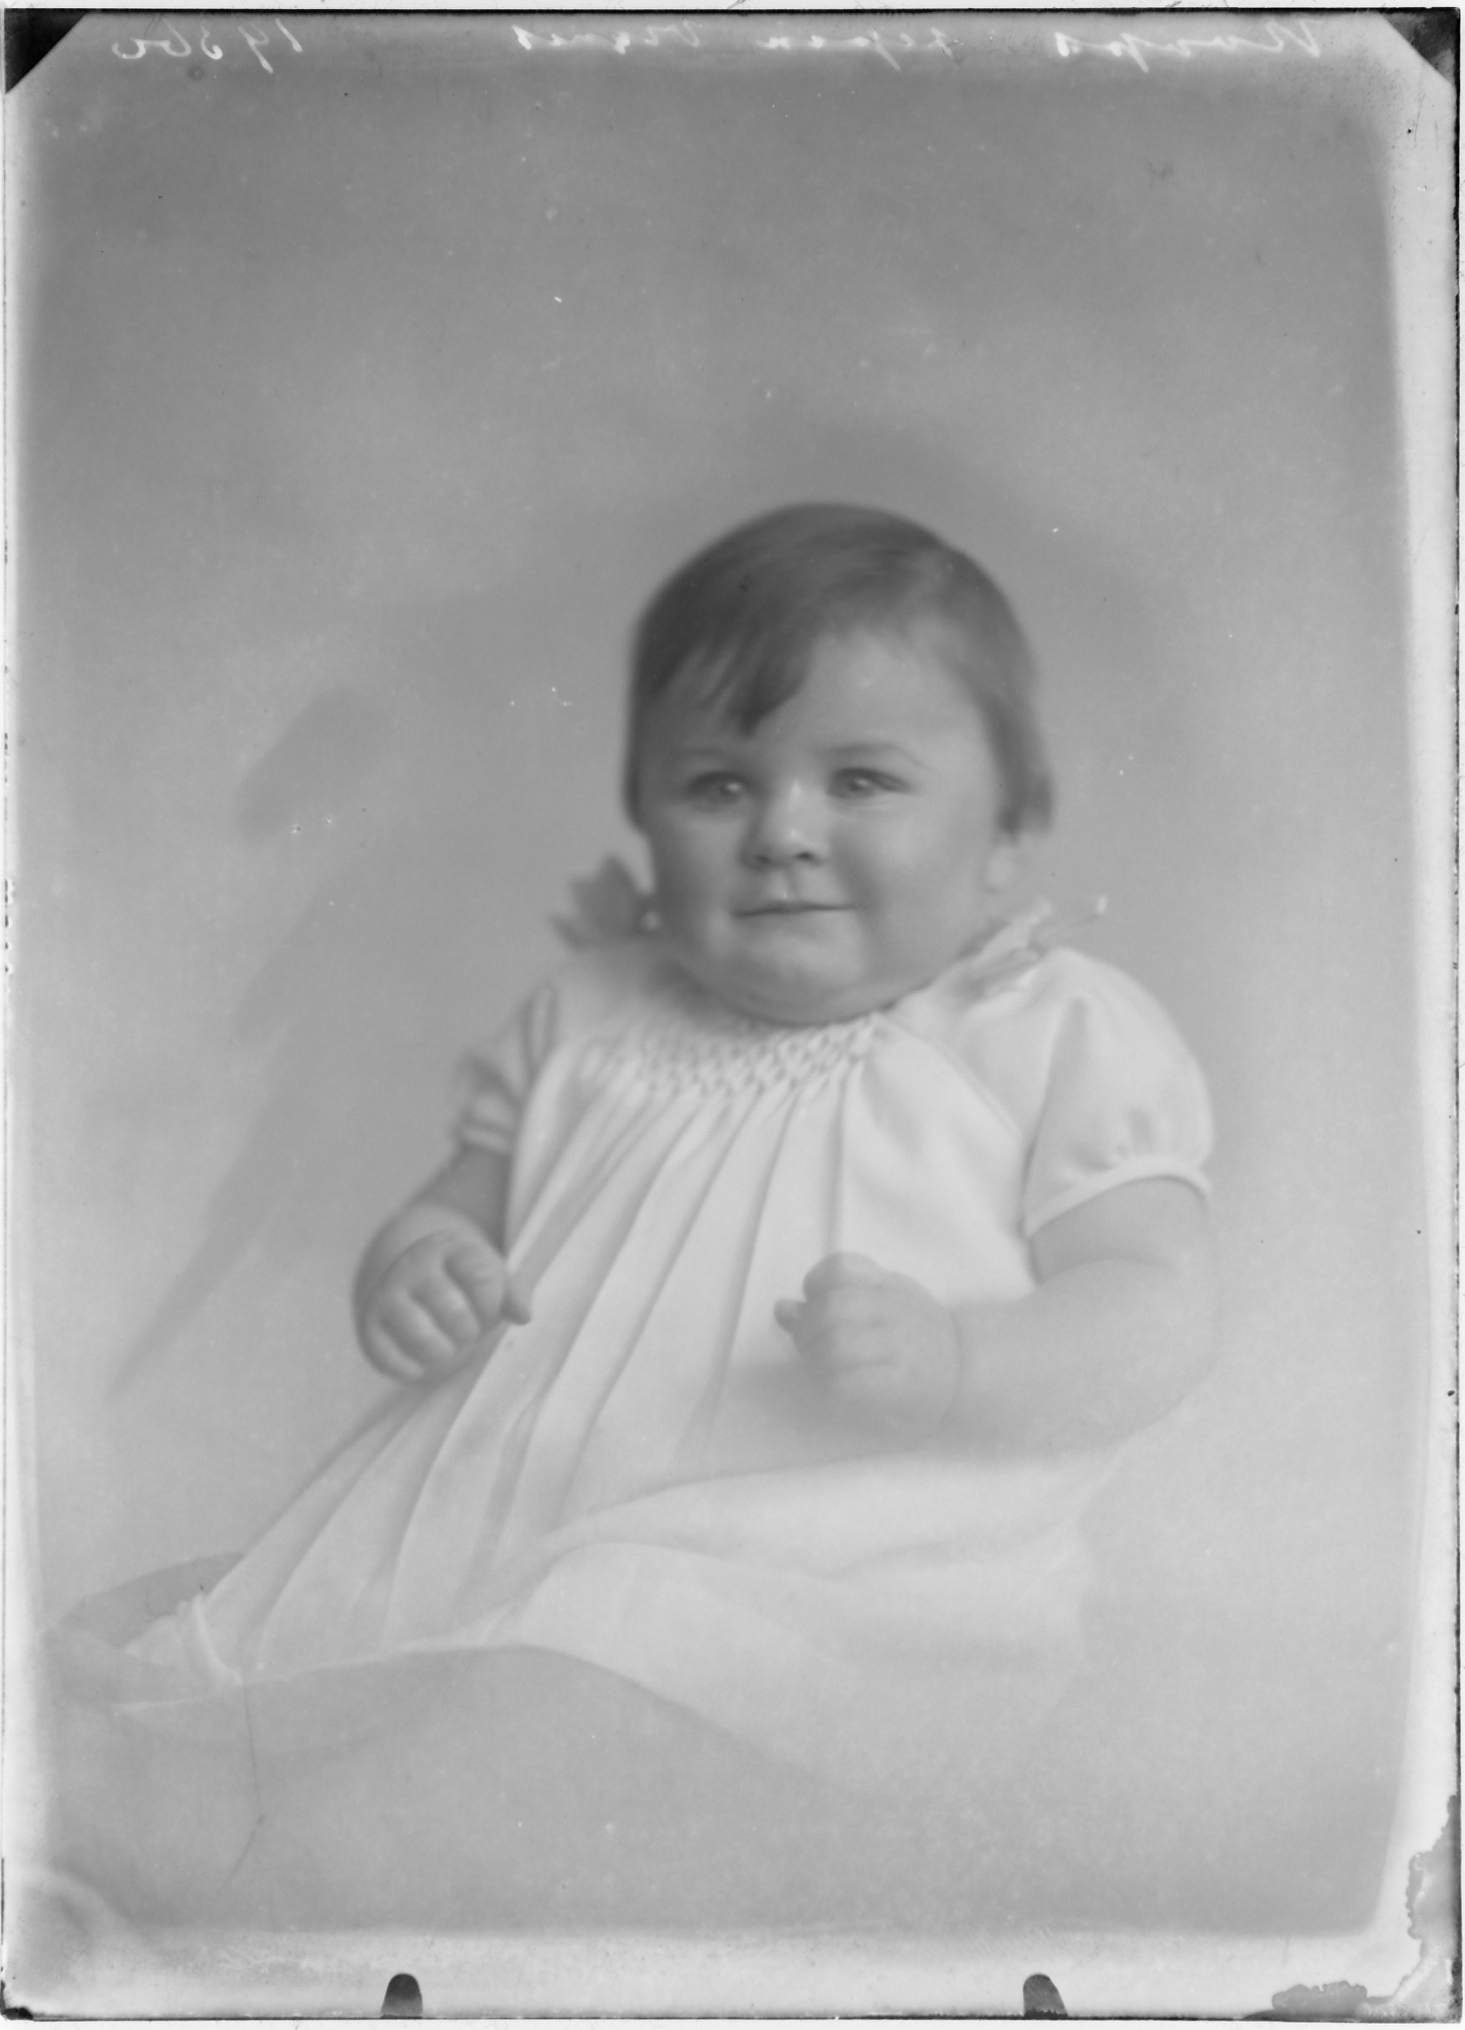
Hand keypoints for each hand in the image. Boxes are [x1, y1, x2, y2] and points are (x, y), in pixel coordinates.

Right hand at [356, 1219, 531, 1383]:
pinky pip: (389, 1359)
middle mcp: (413, 1265)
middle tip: (466, 1331)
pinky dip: (411, 1369)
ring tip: (446, 1347)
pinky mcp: (368, 1325)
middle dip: (469, 1331)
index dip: (491, 1304)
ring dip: (443, 1352)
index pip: (481, 1277)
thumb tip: (523, 1316)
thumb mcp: (491, 1279)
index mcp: (449, 1248)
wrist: (407, 1276)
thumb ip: (513, 1295)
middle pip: (454, 1310)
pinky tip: (421, 1362)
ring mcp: (387, 1293)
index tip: (487, 1309)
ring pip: (421, 1336)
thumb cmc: (462, 1283)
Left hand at [774, 1252, 960, 1440]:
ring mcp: (898, 1350)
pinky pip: (845, 1382)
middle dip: (806, 1328)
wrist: (964, 1374)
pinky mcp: (896, 1387)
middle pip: (832, 1309)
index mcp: (889, 1287)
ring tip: (819, 1367)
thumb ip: (833, 1299)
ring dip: (813, 1359)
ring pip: (835, 1346)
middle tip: (809, 1344)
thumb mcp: (882, 1303)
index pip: (841, 1269)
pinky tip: (833, 1387)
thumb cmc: (916, 1338)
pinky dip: (827, 1384)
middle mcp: (895, 1312)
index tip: (814, 1301)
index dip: (814, 1284)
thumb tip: (783, 1309)